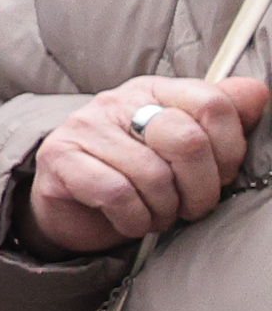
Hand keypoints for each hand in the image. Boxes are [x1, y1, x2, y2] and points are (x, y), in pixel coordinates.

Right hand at [23, 73, 263, 253]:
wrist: (75, 207)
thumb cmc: (138, 177)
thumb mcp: (184, 149)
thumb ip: (221, 119)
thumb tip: (258, 92)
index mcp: (155, 91)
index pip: (212, 103)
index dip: (229, 151)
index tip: (220, 176)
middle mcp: (118, 101)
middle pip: (186, 139)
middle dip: (200, 188)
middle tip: (191, 206)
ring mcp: (85, 126)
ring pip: (152, 174)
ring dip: (163, 210)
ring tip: (156, 213)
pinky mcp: (59, 157)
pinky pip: (116, 193)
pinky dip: (133, 218)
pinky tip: (130, 219)